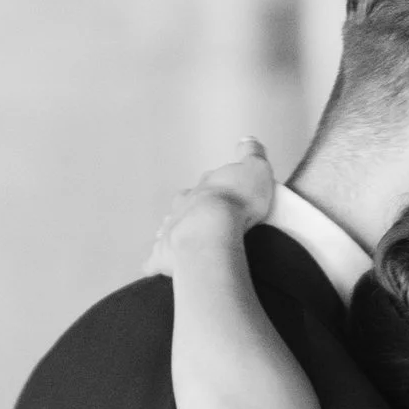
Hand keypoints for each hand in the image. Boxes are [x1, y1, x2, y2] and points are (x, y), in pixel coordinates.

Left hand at [149, 141, 276, 275]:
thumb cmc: (238, 202)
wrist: (211, 231)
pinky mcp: (163, 254)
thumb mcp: (256, 171)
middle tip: (203, 217)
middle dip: (192, 207)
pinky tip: (152, 268)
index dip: (217, 188)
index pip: (210, 182)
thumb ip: (252, 155)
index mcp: (205, 187)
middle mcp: (184, 203)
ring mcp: (171, 228)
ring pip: (169, 225)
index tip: (225, 193)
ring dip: (175, 229)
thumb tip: (247, 141)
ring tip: (183, 239)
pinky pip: (155, 258)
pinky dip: (154, 262)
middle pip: (185, 202)